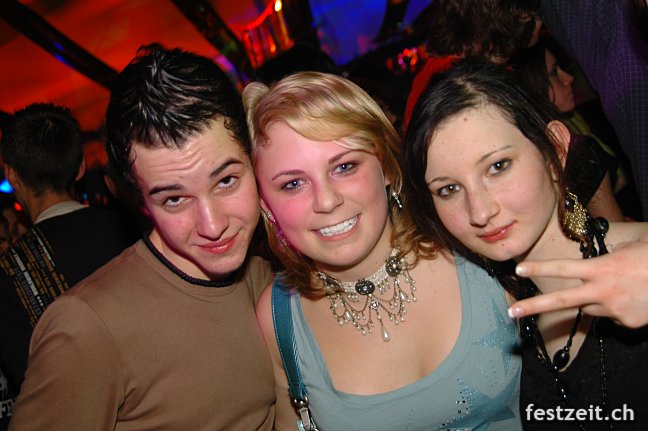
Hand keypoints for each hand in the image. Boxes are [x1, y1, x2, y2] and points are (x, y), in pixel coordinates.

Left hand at [508, 241, 647, 327]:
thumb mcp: (631, 248)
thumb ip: (610, 255)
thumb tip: (601, 260)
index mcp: (601, 269)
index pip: (563, 267)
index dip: (540, 268)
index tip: (519, 269)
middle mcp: (602, 291)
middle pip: (561, 301)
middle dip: (534, 307)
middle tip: (511, 312)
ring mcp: (614, 310)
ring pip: (590, 307)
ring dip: (594, 299)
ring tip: (620, 285)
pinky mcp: (628, 324)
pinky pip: (613, 316)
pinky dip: (617, 308)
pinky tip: (635, 298)